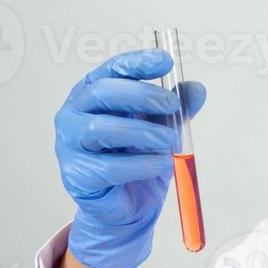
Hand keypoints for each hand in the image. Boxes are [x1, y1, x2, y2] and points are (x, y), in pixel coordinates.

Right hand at [54, 49, 205, 267]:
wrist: (126, 206)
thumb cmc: (135, 160)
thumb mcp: (160, 129)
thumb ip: (174, 109)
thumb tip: (196, 90)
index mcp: (92, 95)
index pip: (110, 69)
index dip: (136, 63)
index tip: (165, 61)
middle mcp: (74, 114)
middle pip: (101, 93)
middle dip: (141, 95)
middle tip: (171, 105)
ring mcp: (70, 145)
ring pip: (100, 128)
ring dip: (142, 132)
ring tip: (169, 141)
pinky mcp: (77, 176)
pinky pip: (108, 167)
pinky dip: (140, 165)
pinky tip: (160, 164)